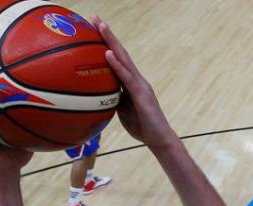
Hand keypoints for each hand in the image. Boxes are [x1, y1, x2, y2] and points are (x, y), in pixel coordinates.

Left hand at [96, 18, 174, 149]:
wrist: (159, 140)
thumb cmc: (141, 127)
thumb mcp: (121, 111)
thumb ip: (112, 99)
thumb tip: (97, 94)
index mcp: (131, 83)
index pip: (117, 59)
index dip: (106, 43)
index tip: (94, 29)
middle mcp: (136, 79)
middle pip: (120, 52)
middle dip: (107, 34)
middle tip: (94, 18)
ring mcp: (140, 85)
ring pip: (124, 59)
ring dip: (111, 41)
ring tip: (100, 26)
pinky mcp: (141, 93)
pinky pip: (126, 76)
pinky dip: (116, 64)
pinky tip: (107, 53)